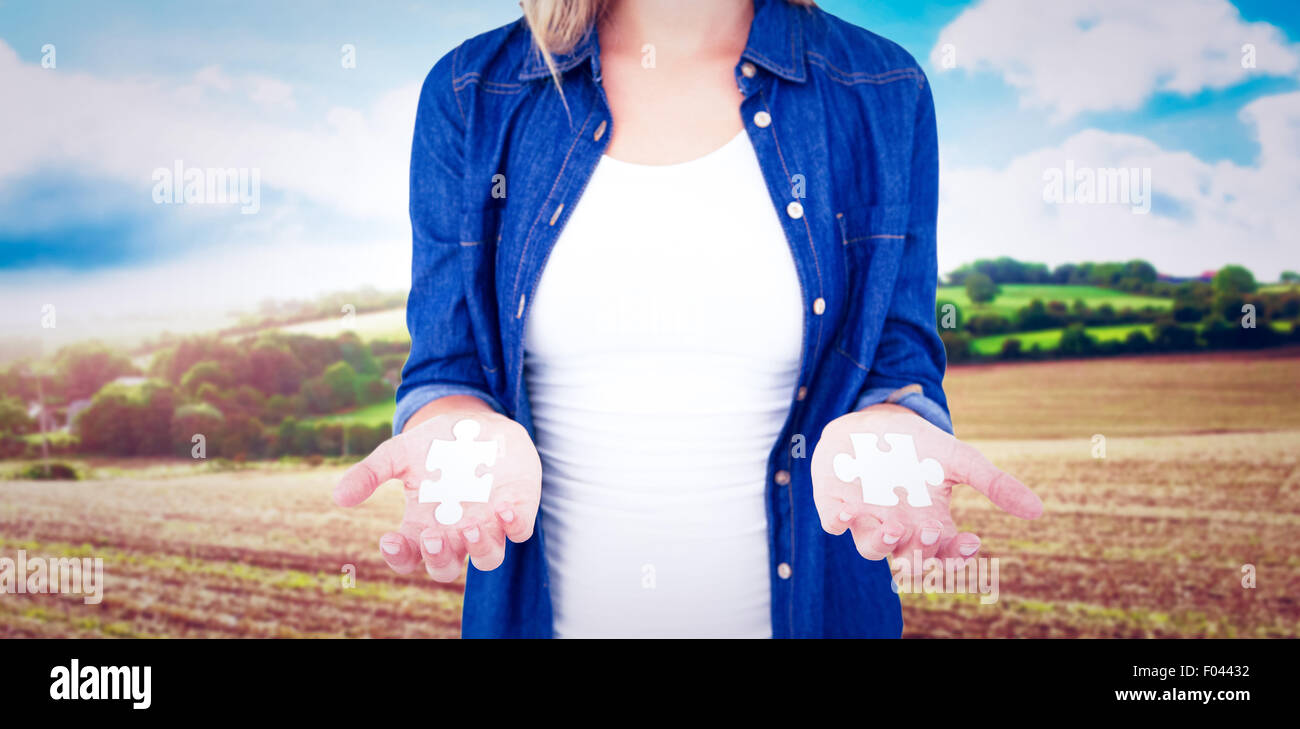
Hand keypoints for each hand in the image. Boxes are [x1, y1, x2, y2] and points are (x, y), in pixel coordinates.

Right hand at [333, 410, 541, 581]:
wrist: (476, 423)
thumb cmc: (433, 445)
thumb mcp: (397, 452)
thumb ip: (370, 474)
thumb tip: (339, 497)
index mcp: (422, 525)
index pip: (407, 556)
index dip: (398, 556)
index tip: (389, 538)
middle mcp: (455, 532)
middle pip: (446, 567)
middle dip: (439, 558)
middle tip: (433, 537)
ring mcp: (487, 523)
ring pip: (487, 558)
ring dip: (478, 548)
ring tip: (468, 526)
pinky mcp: (517, 508)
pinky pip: (519, 530)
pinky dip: (514, 526)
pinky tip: (503, 508)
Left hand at [810, 403, 1041, 562]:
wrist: (873, 419)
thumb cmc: (919, 445)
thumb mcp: (959, 458)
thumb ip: (994, 483)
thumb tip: (1038, 510)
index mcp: (929, 523)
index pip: (946, 553)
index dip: (957, 555)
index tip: (970, 541)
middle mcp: (898, 528)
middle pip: (909, 559)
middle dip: (919, 553)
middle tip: (929, 531)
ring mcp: (865, 519)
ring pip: (871, 549)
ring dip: (882, 544)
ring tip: (892, 528)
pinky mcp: (835, 504)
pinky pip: (834, 523)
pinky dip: (839, 522)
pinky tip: (848, 512)